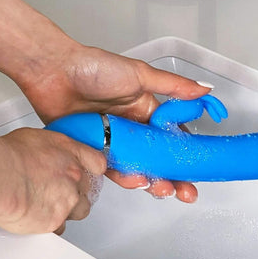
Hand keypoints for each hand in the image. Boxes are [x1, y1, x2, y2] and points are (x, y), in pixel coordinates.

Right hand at [0, 127, 106, 233]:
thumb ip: (46, 150)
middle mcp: (74, 178)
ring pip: (78, 211)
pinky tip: (35, 218)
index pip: (96, 161)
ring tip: (45, 206)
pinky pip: (58, 228)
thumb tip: (39, 154)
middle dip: (74, 191)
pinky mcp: (55, 221)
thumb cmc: (8, 155)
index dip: (92, 167)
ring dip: (66, 210)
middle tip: (53, 190)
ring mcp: (67, 201)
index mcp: (70, 153)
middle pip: (87, 189)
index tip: (89, 170)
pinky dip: (49, 225)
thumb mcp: (32, 138)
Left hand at [16, 43, 211, 202]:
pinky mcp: (93, 149)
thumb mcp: (140, 75)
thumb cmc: (93, 67)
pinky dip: (124, 176)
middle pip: (157, 159)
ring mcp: (112, 140)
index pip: (172, 138)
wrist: (53, 72)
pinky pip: (111, 168)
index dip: (185, 155)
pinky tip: (135, 179)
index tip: (198, 169)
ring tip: (161, 188)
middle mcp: (131, 128)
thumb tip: (204, 90)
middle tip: (185, 192)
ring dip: (151, 180)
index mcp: (146, 110)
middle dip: (173, 177)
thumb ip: (173, 86)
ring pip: (137, 167)